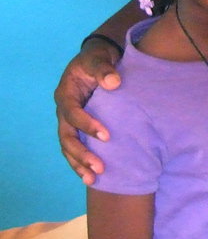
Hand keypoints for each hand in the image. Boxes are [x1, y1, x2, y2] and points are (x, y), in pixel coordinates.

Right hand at [54, 42, 120, 183]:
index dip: (87, 125)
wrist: (99, 60)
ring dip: (79, 164)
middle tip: (99, 167)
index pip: (72, 113)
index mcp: (66, 94)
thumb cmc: (98, 59)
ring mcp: (69, 121)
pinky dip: (81, 162)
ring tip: (93, 180)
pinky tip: (91, 177)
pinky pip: (75, 148)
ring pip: (68, 147)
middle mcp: (64, 110)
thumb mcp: (98, 58)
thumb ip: (104, 69)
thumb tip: (113, 83)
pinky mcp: (78, 128)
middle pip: (67, 136)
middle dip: (81, 154)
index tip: (106, 136)